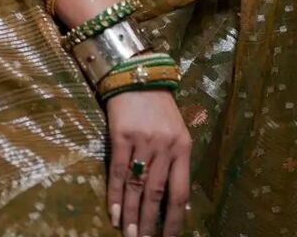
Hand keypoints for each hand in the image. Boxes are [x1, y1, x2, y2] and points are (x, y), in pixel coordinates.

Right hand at [105, 83, 191, 236]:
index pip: (180, 193)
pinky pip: (118, 171)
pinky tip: (113, 212)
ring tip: (128, 235)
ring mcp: (143, 141)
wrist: (138, 76)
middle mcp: (165, 146)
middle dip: (150, 224)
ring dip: (131, 214)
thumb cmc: (159, 108)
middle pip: (157, 194)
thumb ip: (178, 166)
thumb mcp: (177, 133)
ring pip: (136, 186)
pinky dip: (115, 195)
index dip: (174, 221)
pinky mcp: (122, 135)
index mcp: (183, 148)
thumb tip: (181, 206)